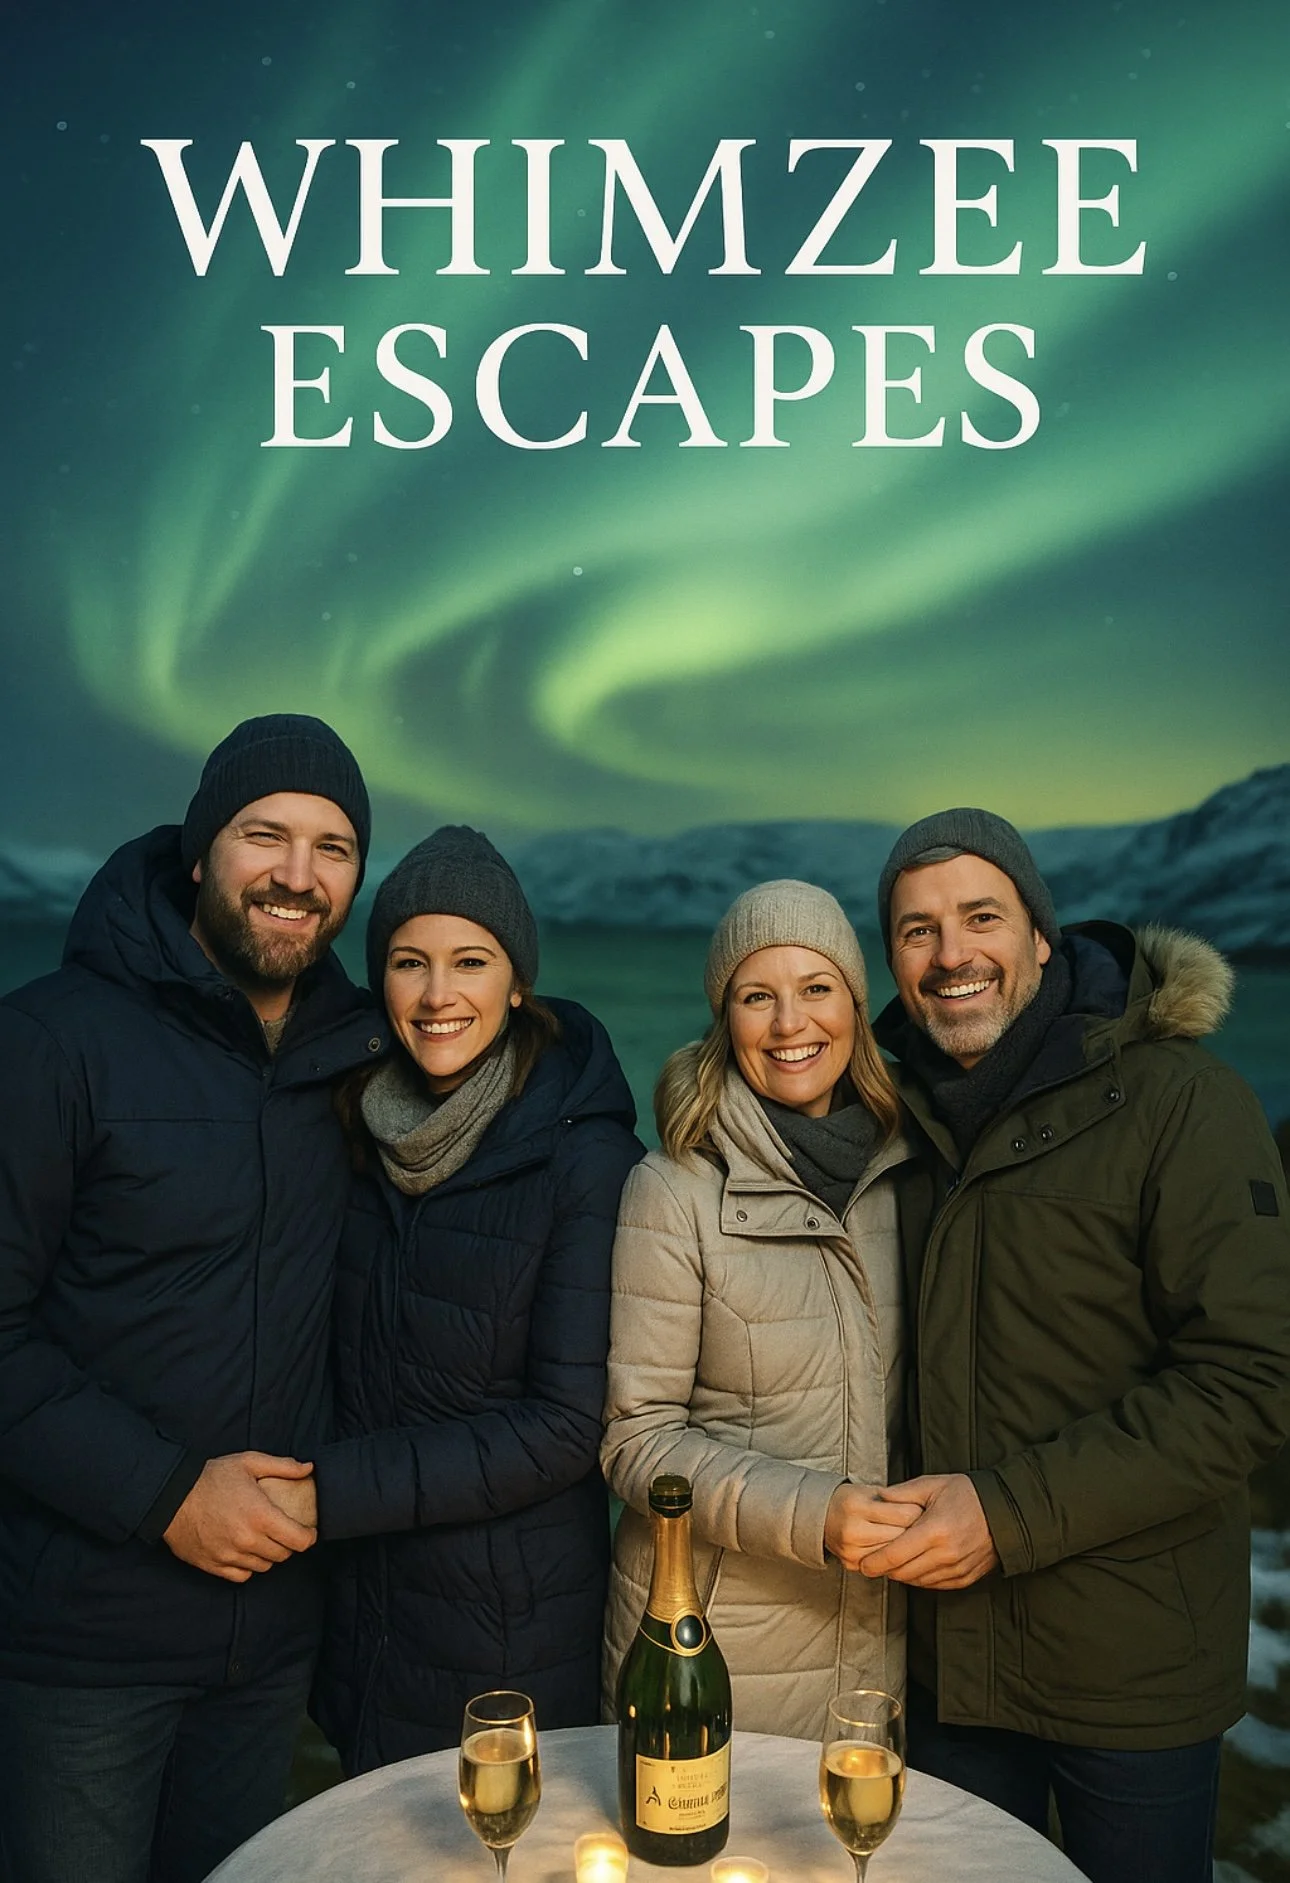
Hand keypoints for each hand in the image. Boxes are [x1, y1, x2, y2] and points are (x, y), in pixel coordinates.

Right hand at [163, 1453, 316, 1582]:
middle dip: (289, 1544)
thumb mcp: (248, 1462)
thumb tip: (308, 1468)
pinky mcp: (214, 1565)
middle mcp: (247, 1540)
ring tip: (264, 1540)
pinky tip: (246, 1552)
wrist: (171, 1496)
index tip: (308, 1532)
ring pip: (263, 1566)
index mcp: (261, 1516)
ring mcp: (230, 1555)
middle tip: (285, 1532)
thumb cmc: (211, 1477)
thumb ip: (283, 1466)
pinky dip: (248, 1567)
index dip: (309, 1538)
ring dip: (268, 1555)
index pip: (299, 1541)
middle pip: (283, 1555)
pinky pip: (242, 1575)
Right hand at [824, 1482, 923, 1571]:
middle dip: (915, 1531)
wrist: (821, 1515)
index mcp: (857, 1506)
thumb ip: (895, 1500)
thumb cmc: (849, 1501)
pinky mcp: (851, 1565)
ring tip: (911, 1538)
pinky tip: (897, 1551)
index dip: (918, 1512)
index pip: (903, 1515)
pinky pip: (882, 1566)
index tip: (923, 1510)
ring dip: (906, 1548)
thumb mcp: (871, 1491)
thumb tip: (924, 1511)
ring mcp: (851, 1550)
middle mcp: (852, 1530)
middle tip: (924, 1526)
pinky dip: (893, 1559)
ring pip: (893, 1555)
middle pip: (900, 1536)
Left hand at [857, 1474, 997, 1588]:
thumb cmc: (968, 1494)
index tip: (862, 1565)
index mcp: (935, 1530)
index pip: (896, 1555)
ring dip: (902, 1574)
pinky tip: (913, 1567)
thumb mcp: (933, 1485)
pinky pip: (934, 1585)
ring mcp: (957, 1569)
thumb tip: (879, 1497)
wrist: (1006, 1512)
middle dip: (885, 1569)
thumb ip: (903, 1493)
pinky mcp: (965, 1578)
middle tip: (872, 1562)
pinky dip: (920, 1578)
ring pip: (917, 1581)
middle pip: (904, 1572)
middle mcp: (946, 1554)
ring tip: (892, 1563)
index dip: (875, 1563)